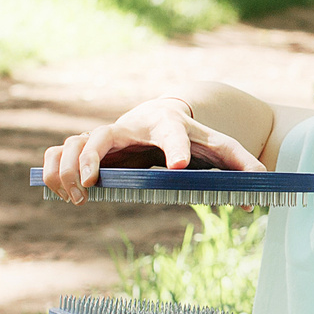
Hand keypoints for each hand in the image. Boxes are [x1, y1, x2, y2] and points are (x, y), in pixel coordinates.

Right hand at [40, 97, 268, 205]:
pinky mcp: (90, 147)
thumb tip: (261, 189)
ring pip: (75, 142)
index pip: (173, 132)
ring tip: (77, 198)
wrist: (163, 115)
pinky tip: (58, 194)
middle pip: (104, 134)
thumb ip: (239, 163)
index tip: (178, 168)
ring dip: (68, 169)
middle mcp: (132, 125)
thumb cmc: (192, 134)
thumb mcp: (218, 145)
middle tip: (93, 186)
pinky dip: (53, 169)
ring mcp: (107, 135)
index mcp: (170, 124)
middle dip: (93, 159)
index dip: (176, 148)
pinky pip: (58, 151)